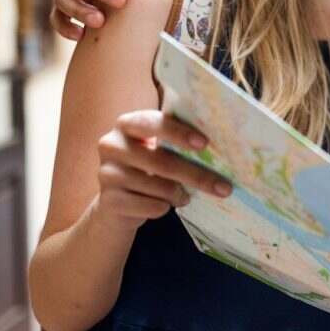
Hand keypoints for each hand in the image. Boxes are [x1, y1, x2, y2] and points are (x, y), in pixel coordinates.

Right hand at [91, 110, 230, 228]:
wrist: (118, 203)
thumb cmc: (147, 169)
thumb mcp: (158, 149)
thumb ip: (177, 142)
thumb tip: (220, 148)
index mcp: (127, 124)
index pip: (152, 122)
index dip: (178, 132)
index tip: (204, 144)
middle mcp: (111, 145)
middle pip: (161, 161)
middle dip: (196, 175)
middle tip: (223, 187)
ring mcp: (106, 173)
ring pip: (158, 187)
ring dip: (179, 194)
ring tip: (184, 196)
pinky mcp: (108, 200)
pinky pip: (150, 206)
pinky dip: (164, 208)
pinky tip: (165, 205)